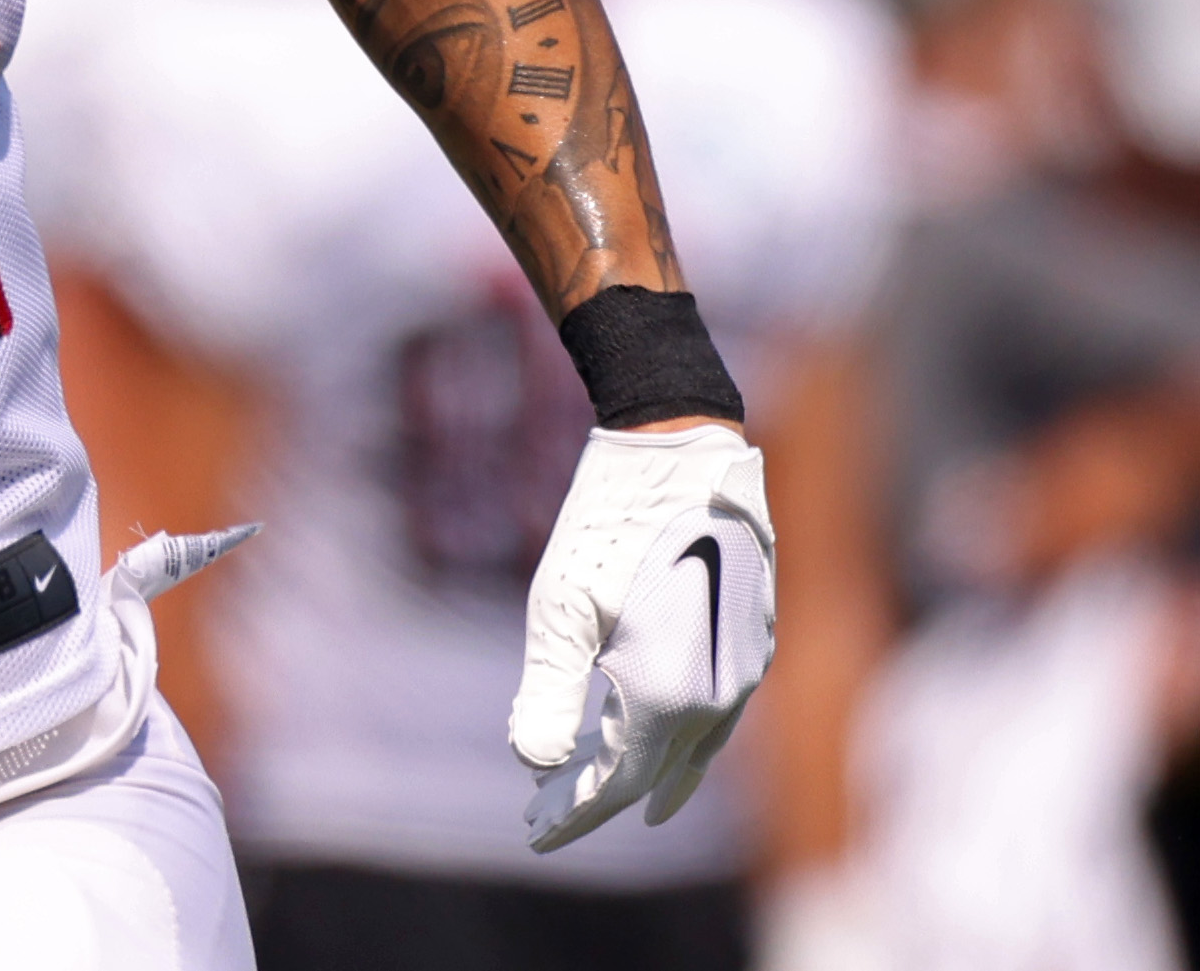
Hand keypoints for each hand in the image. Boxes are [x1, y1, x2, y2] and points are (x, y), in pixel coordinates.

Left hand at [510, 423, 776, 851]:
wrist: (683, 452)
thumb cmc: (610, 522)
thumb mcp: (560, 606)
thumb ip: (546, 691)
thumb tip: (534, 763)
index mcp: (668, 695)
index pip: (616, 783)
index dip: (573, 813)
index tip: (532, 834)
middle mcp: (718, 696)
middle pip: (653, 774)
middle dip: (597, 800)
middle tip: (545, 816)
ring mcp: (744, 671)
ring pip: (692, 751)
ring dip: (642, 774)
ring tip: (597, 794)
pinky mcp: (753, 644)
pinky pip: (715, 718)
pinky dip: (677, 742)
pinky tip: (655, 741)